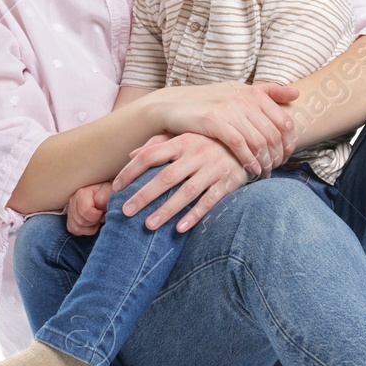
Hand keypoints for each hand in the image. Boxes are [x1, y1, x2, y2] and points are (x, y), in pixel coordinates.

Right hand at [65, 181, 113, 235]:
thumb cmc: (108, 193)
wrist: (106, 194)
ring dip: (90, 228)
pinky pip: (74, 230)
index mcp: (81, 193)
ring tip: (97, 220)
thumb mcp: (110, 192)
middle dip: (94, 222)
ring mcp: (70, 210)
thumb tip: (98, 207)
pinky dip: (85, 231)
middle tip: (101, 216)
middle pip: (81, 221)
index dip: (97, 215)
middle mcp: (73, 201)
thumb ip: (104, 198)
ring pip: (76, 228)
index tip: (103, 211)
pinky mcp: (70, 218)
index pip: (85, 211)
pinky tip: (92, 224)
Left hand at [112, 132, 251, 232]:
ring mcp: (213, 169)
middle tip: (126, 211)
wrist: (249, 142)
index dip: (131, 170)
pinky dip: (194, 216)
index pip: (150, 155)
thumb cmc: (209, 141)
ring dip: (166, 210)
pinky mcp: (228, 183)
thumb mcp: (185, 136)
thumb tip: (132, 155)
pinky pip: (209, 202)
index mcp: (183, 141)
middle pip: (165, 177)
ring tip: (148, 225)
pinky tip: (179, 229)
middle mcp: (197, 154)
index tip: (116, 187)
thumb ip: (158, 144)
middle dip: (144, 195)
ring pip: (186, 193)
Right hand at [151, 81, 299, 176]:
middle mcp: (244, 99)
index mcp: (254, 93)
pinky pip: (239, 144)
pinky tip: (251, 170)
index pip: (284, 121)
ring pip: (259, 141)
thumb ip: (267, 92)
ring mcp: (229, 109)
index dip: (289, 143)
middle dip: (277, 156)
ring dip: (264, 162)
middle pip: (274, 134)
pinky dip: (249, 160)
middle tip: (274, 169)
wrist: (174, 105)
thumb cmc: (209, 102)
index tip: (285, 157)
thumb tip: (296, 93)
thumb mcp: (238, 92)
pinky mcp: (214, 120)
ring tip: (263, 173)